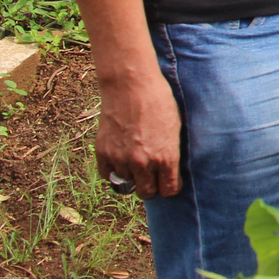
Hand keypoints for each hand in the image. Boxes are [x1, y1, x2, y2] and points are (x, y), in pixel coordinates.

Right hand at [96, 71, 182, 198]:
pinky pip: (107, 175)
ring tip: (135, 157)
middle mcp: (143, 164)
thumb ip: (170, 152)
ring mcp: (121, 159)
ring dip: (131, 175)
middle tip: (151, 175)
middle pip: (146, 193)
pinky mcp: (103, 153)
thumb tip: (169, 169)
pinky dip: (113, 170)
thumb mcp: (175, 127)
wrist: (131, 86)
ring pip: (126, 183)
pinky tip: (120, 157)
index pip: (168, 191)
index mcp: (166, 158)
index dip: (170, 186)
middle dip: (150, 186)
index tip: (169, 180)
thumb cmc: (159, 101)